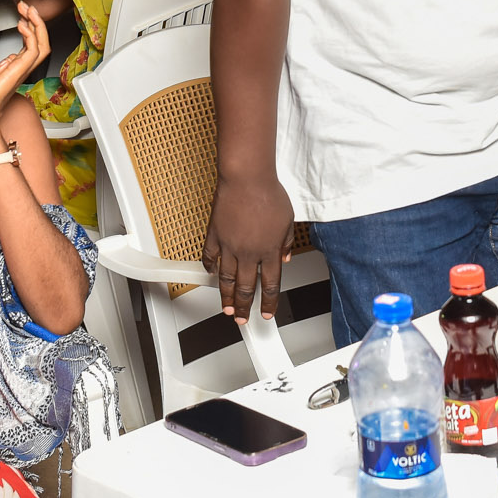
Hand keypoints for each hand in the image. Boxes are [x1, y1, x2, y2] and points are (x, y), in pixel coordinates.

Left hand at [0, 1, 46, 155]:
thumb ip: (0, 69)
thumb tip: (8, 59)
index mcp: (17, 70)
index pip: (33, 45)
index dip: (31, 28)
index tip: (23, 14)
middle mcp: (23, 70)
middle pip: (41, 41)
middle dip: (35, 20)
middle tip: (27, 6)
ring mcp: (23, 71)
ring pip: (42, 43)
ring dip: (36, 23)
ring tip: (28, 11)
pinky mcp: (20, 72)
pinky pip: (35, 50)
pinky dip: (31, 35)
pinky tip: (23, 26)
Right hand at [201, 175, 295, 325]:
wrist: (247, 178)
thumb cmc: (268, 193)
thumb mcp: (288, 220)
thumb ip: (286, 242)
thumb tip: (286, 256)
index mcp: (269, 251)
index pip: (270, 285)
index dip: (268, 303)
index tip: (265, 313)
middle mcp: (249, 252)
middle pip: (245, 288)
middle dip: (243, 307)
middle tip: (240, 319)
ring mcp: (229, 246)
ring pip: (226, 279)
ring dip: (226, 296)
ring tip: (225, 308)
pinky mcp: (215, 235)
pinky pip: (209, 257)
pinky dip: (209, 268)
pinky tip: (211, 274)